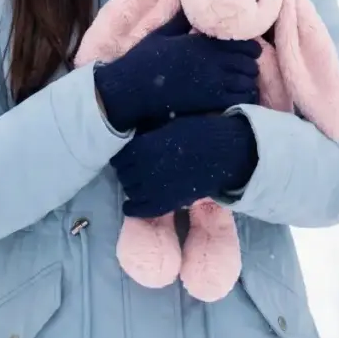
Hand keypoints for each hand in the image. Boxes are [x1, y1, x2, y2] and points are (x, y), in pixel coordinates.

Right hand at [94, 10, 259, 132]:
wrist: (133, 86)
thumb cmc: (144, 58)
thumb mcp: (163, 32)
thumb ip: (183, 21)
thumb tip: (193, 6)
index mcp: (202, 42)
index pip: (240, 41)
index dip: (250, 46)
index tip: (251, 49)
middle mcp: (212, 60)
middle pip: (248, 61)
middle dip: (250, 63)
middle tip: (247, 66)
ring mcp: (213, 81)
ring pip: (247, 80)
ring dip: (248, 80)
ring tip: (243, 81)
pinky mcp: (210, 101)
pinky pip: (240, 99)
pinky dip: (244, 97)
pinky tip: (238, 96)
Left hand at [111, 112, 258, 217]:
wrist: (219, 154)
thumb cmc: (196, 134)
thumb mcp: (166, 128)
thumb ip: (148, 138)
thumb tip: (134, 137)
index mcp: (142, 147)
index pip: (119, 157)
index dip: (123, 158)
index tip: (128, 158)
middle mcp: (142, 169)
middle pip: (124, 174)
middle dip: (127, 172)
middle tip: (134, 171)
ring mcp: (152, 187)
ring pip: (130, 191)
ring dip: (132, 187)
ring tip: (138, 185)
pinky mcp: (164, 203)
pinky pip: (140, 209)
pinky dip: (133, 207)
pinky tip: (132, 206)